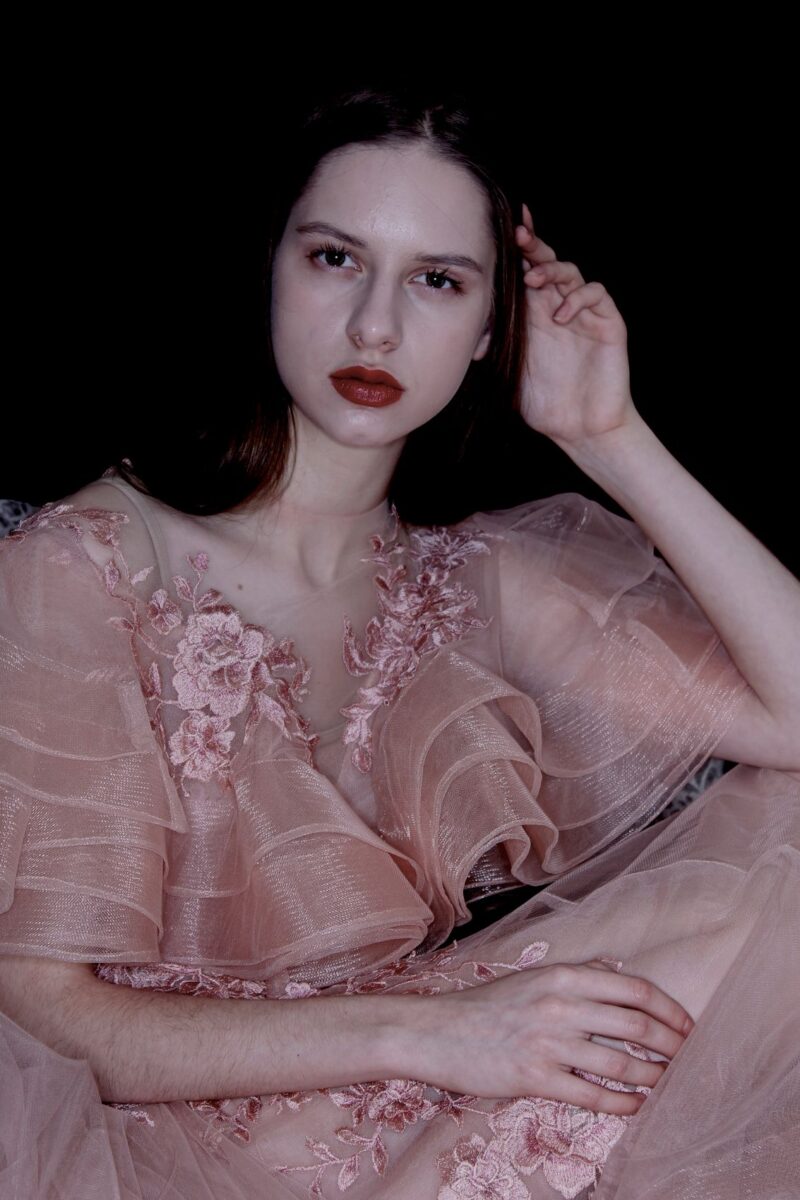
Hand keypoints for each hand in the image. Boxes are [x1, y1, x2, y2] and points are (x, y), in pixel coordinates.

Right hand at [416, 959, 693, 1114]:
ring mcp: (550, 1043)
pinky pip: (595, 1096)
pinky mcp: (536, 1078)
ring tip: (668, 1084)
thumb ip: (576, 973)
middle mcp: (561, 1005)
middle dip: (674, 1045)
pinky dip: (624, 1104)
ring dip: (655, 1077)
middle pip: (638, 1025)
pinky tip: (637, 1107)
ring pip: (623, 1064)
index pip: (635, 989)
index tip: (688, 1025)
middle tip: (689, 1058)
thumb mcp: (532, 977)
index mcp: (563, 975)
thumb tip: (615, 970)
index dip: (670, 1009)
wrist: (436, 1032)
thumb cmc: (487, 1006)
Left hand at [515, 202, 638, 448]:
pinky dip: (578, 297)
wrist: (580, 429)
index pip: (525, 273)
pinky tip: (561, 315)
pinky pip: (596, 295)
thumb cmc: (545, 403)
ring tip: (533, 281)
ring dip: (551, 271)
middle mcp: (558, 308)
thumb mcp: (510, 370)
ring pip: (571, 273)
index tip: (500, 230)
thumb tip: (466, 329)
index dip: (517, 251)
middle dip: (533, 247)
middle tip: (518, 236)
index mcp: (534, 315)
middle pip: (548, 263)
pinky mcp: (608, 324)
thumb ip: (493, 346)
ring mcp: (585, 314)